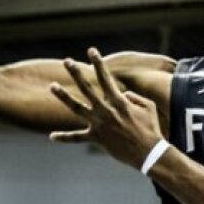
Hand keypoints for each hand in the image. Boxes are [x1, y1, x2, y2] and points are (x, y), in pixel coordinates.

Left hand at [49, 47, 164, 170]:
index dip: (98, 63)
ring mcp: (99, 124)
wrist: (148, 152)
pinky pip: (77, 138)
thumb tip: (122, 94)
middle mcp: (105, 110)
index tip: (91, 50)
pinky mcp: (96, 138)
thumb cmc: (151, 128)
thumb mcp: (148, 107)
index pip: (105, 78)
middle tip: (67, 61)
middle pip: (87, 88)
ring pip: (76, 108)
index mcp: (119, 101)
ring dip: (63, 96)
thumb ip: (134, 97)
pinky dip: (65, 137)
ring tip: (52, 86)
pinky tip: (52, 136)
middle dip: (77, 73)